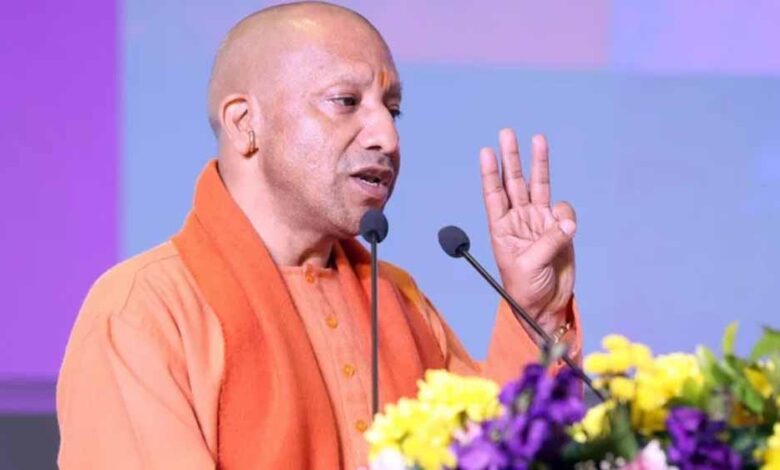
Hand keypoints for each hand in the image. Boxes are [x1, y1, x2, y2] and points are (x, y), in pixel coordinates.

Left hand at [480, 129, 575, 330]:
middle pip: (513, 182)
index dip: (490, 173)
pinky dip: (566, 215)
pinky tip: (566, 231)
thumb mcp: (529, 266)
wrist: (546, 304)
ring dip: (538, 163)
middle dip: (511, 157)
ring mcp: (538, 221)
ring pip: (538, 186)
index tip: (486, 152)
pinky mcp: (558, 228)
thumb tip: (566, 222)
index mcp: (500, 228)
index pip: (493, 195)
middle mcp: (517, 220)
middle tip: (506, 133)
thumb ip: (548, 242)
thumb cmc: (525, 289)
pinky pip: (564, 212)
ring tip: (538, 139)